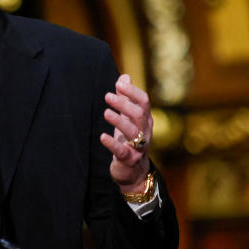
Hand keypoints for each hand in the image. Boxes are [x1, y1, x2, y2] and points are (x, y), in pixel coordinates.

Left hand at [99, 74, 152, 192]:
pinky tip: (102, 136)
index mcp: (145, 120)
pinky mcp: (129, 160)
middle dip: (124, 104)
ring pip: (133, 131)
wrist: (133, 171)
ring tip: (106, 112)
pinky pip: (122, 151)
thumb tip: (124, 76)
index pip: (144, 102)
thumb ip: (126, 98)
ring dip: (119, 120)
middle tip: (107, 96)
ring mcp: (139, 147)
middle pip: (139, 114)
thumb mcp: (127, 119)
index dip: (132, 91)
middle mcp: (145, 132)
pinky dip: (112, 143)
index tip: (118, 83)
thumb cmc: (129, 141)